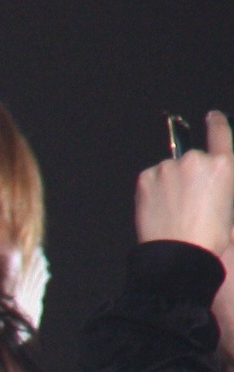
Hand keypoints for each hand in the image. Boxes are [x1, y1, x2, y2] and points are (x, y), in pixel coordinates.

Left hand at [137, 110, 233, 255]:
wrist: (178, 254)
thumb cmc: (208, 238)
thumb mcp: (228, 207)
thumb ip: (219, 185)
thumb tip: (208, 183)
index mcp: (224, 166)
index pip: (220, 133)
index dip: (216, 122)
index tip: (211, 116)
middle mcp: (197, 160)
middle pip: (192, 159)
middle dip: (188, 174)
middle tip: (186, 202)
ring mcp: (169, 167)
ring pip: (169, 169)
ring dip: (170, 182)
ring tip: (171, 209)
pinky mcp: (146, 176)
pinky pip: (151, 178)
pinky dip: (153, 189)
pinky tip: (158, 208)